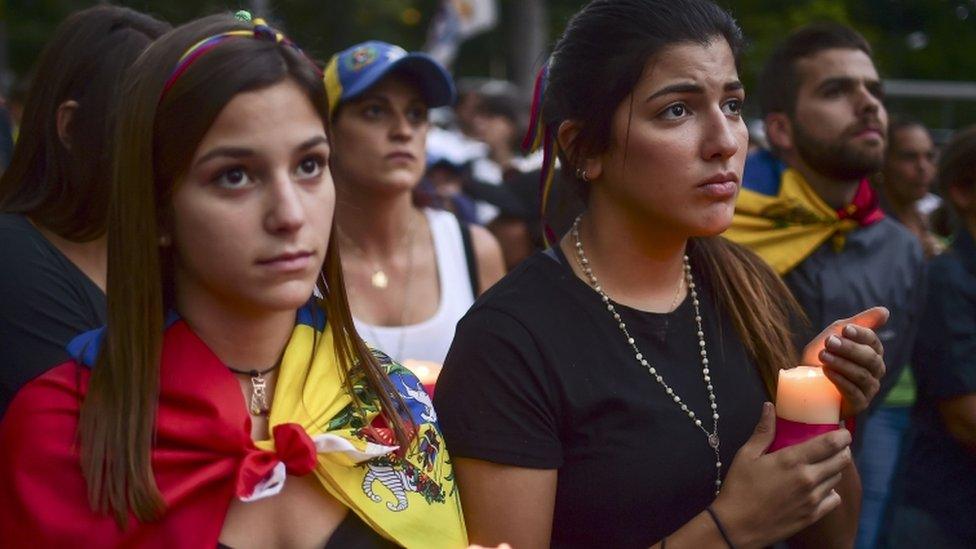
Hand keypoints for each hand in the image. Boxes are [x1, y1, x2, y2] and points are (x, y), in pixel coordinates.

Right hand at [712, 403, 852, 547]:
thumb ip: (763, 431)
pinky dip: (831, 491)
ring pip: (838, 478)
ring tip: (823, 466)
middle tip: (835, 446)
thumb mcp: (746, 455)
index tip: (842, 431)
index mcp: (792, 460)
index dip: (842, 435)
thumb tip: (769, 406)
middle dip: (843, 450)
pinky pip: (834, 499)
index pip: (830, 443)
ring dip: (835, 469)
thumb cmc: (739, 488)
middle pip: (842, 460)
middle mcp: (808, 479)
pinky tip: (819, 488)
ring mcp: (813, 499)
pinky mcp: (813, 515)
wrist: (736, 526)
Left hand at [801, 307, 888, 418]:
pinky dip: (840, 381)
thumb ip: (858, 322)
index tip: (845, 329)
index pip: (873, 341)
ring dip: (842, 364)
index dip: (861, 334)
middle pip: (870, 359)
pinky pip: (854, 392)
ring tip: (823, 356)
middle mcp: (875, 370)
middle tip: (829, 342)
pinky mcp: (859, 403)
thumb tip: (885, 311)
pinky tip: (828, 372)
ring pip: (861, 375)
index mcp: (872, 351)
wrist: (806, 383)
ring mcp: (869, 388)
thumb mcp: (835, 334)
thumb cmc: (824, 356)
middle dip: (849, 349)